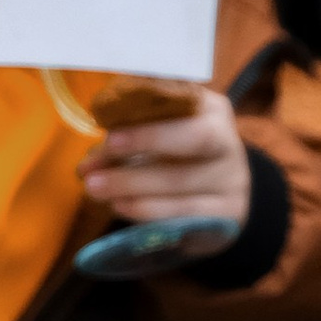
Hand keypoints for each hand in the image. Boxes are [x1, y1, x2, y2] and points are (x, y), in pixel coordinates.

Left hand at [79, 89, 253, 226]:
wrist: (219, 196)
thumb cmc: (179, 158)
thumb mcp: (162, 137)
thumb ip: (129, 139)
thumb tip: (88, 165)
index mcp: (211, 110)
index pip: (185, 106)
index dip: (149, 120)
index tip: (110, 135)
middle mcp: (228, 141)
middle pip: (195, 138)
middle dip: (145, 147)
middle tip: (95, 165)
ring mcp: (232, 180)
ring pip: (182, 180)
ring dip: (132, 185)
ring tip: (94, 188)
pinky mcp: (227, 214)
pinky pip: (184, 213)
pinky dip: (147, 210)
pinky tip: (120, 206)